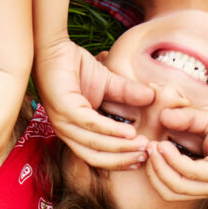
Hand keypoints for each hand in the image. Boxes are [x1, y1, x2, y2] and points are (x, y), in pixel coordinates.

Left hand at [34, 38, 153, 168]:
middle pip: (95, 157)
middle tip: (146, 155)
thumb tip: (152, 97)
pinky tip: (129, 132)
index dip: (120, 160)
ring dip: (121, 148)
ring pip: (94, 144)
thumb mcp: (108, 84)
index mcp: (75, 131)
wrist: (55, 47)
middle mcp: (67, 132)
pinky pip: (90, 125)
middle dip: (122, 159)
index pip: (97, 156)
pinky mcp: (64, 109)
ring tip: (142, 145)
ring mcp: (63, 122)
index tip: (143, 158)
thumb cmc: (76, 67)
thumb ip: (127, 93)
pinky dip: (111, 130)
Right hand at [143, 107, 207, 199]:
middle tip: (145, 148)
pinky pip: (191, 173)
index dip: (153, 170)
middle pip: (168, 192)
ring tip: (153, 146)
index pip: (170, 187)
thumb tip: (161, 115)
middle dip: (152, 172)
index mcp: (204, 180)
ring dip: (159, 167)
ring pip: (176, 187)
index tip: (145, 146)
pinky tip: (166, 145)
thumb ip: (186, 121)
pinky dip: (174, 161)